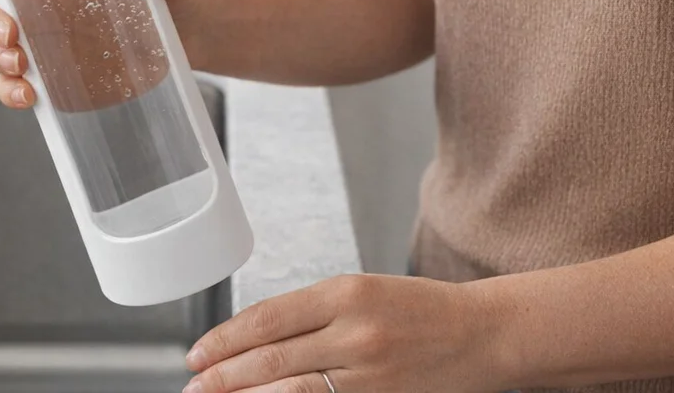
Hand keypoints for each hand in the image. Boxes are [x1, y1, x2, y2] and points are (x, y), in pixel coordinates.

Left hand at [183, 273, 497, 392]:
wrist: (482, 334)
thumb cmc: (420, 308)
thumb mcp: (364, 291)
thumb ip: (315, 313)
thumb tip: (259, 338)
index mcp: (346, 292)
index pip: (269, 317)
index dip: (227, 338)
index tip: (199, 352)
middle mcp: (354, 332)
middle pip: (272, 358)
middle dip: (224, 375)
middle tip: (192, 385)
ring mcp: (369, 374)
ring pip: (291, 391)